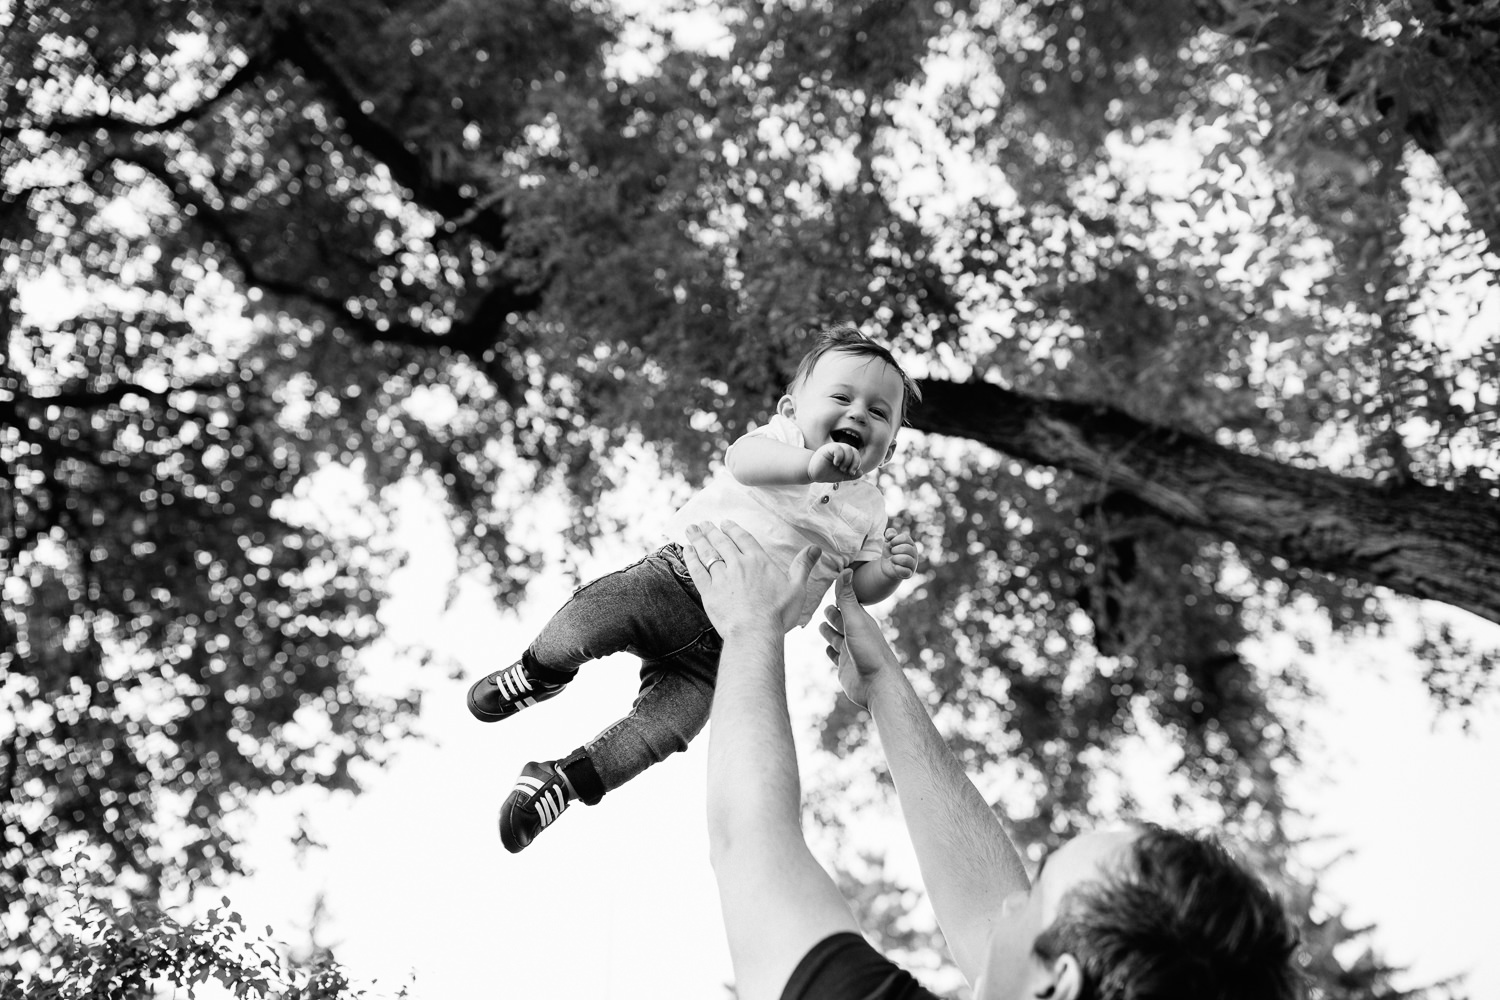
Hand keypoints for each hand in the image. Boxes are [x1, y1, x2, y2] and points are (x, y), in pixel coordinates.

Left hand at [685, 520, 820, 635]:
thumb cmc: (778, 613)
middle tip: (703, 523)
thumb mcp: (797, 588)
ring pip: (707, 553)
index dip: (733, 529)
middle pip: (722, 542)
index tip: (725, 523)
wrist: (755, 632)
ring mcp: (721, 578)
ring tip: (691, 529)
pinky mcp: (709, 592)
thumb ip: (803, 565)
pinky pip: (697, 570)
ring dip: (698, 539)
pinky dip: (691, 559)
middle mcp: (738, 565)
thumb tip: (816, 548)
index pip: (743, 538)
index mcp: (758, 561)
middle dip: (711, 531)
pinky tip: (687, 551)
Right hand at [807, 442, 862, 482]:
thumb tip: (861, 472)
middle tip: (846, 471)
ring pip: (848, 449)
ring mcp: (834, 448)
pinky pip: (838, 448)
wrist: (813, 474)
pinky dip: (839, 457)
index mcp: (845, 455)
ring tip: (840, 468)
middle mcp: (840, 449)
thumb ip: (851, 475)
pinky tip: (836, 463)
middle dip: (854, 462)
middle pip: (854, 450)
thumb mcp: (841, 476)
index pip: (856, 454)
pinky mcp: (827, 448)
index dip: (857, 463)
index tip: (852, 473)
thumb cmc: (826, 473)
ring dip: (847, 461)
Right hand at [819, 570, 899, 707]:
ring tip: (820, 626)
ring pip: (836, 638)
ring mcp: (850, 651)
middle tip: (821, 608)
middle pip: (840, 621)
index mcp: (860, 621)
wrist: (877, 685)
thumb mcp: (855, 620)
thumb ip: (846, 597)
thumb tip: (845, 569)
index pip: (845, 605)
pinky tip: (828, 651)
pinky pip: (836, 657)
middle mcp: (856, 635)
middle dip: (831, 615)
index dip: (836, 598)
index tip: (828, 589)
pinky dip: (831, 652)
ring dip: (828, 633)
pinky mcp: (845, 667)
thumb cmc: (868, 651)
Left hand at [876, 528, 918, 580]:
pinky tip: (894, 567)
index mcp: (910, 544)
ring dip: (895, 559)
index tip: (891, 544)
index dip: (895, 540)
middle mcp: (914, 553)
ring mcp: (913, 564)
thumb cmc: (890, 552)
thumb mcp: (888, 541)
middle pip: (906, 548)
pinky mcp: (909, 573)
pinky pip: (905, 571)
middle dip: (895, 550)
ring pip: (906, 559)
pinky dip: (896, 568)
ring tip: (893, 560)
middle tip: (892, 552)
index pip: (905, 538)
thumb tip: (891, 535)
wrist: (887, 566)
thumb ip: (889, 533)